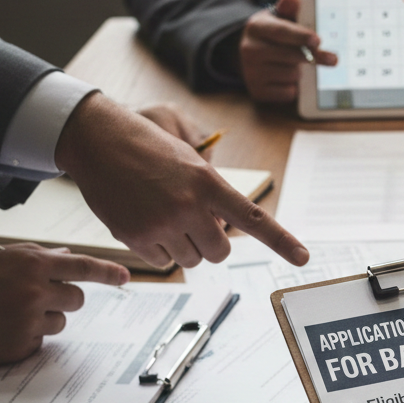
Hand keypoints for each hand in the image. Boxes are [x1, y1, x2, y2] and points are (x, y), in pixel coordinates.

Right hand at [0, 245, 127, 363]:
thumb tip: (67, 256)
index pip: (84, 267)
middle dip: (62, 298)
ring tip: (6, 313)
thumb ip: (37, 257)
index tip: (126, 277)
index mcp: (32, 264)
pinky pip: (38, 343)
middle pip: (76, 300)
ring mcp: (28, 322)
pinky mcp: (18, 347)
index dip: (108, 273)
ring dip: (43, 319)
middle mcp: (35, 292)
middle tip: (34, 297)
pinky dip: (24, 338)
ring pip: (59, 323)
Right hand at [54, 92, 308, 268]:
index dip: (281, 240)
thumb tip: (223, 235)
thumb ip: (212, 197)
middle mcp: (188, 206)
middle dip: (210, 244)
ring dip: (183, 247)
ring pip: (191, 261)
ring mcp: (161, 223)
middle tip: (192, 221)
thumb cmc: (150, 150)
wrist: (99, 140)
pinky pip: (163, 262)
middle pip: (220, 253)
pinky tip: (144, 221)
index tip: (304, 258)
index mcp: (209, 183)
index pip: (253, 218)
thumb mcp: (191, 163)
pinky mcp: (135, 237)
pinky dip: (157, 250)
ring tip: (163, 214)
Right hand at [239, 0, 337, 103]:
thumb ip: (288, 10)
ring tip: (295, 64)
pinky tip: (287, 78)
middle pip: (290, 56)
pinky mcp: (257, 91)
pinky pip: (288, 92)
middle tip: (331, 58)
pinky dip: (293, 87)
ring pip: (291, 75)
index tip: (318, 41)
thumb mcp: (278, 18)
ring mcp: (251, 73)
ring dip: (300, 71)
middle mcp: (249, 50)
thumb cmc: (271, 34)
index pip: (281, 32)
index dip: (301, 36)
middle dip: (312, 57)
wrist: (248, 55)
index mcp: (256, 27)